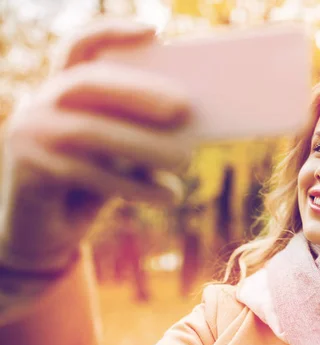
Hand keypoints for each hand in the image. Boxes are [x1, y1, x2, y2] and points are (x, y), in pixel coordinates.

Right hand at [0, 19, 194, 271]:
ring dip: (144, 145)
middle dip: (138, 92)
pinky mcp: (27, 172)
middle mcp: (39, 104)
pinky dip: (137, 186)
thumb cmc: (94, 186)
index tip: (153, 31)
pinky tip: (172, 195)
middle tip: (184, 106)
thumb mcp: (122, 155)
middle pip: (87, 83)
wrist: (49, 236)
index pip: (79, 47)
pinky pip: (88, 175)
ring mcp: (26, 136)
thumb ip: (142, 132)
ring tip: (187, 159)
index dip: (111, 32)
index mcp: (63, 89)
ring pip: (88, 131)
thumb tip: (192, 120)